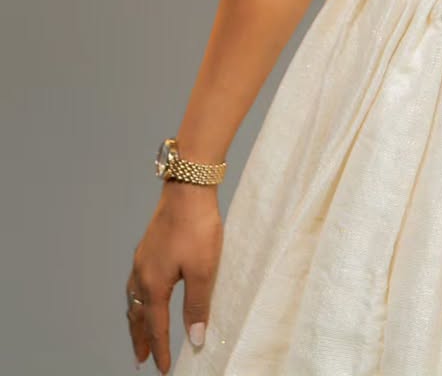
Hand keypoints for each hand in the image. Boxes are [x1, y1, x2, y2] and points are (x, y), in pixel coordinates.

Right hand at [126, 183, 222, 371]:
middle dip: (140, 339)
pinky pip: (136, 283)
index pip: (156, 327)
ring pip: (134, 299)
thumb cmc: (197, 227)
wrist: (188, 187)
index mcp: (154, 285)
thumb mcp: (204, 270)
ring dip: (136, 320)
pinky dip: (138, 299)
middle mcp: (141, 274)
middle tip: (140, 360)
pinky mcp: (147, 247)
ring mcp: (142, 259)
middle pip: (138, 316)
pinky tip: (145, 294)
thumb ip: (197, 306)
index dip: (160, 349)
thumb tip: (194, 339)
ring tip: (139, 333)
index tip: (163, 369)